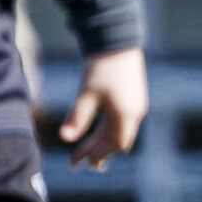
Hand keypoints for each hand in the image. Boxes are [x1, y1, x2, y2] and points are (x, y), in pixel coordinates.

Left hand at [60, 48, 146, 168]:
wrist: (117, 40)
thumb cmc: (102, 68)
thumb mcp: (87, 94)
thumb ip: (78, 118)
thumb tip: (65, 139)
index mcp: (127, 115)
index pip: (113, 145)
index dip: (95, 154)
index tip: (75, 160)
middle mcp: (136, 113)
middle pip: (118, 141)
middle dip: (99, 152)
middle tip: (79, 161)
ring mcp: (136, 105)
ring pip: (120, 131)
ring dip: (104, 142)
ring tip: (90, 152)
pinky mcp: (133, 96)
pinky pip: (122, 121)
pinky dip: (109, 130)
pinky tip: (99, 131)